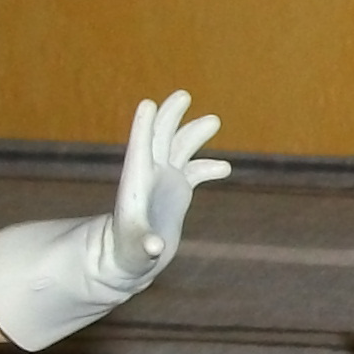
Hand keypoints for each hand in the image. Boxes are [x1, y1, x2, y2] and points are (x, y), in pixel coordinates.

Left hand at [115, 88, 228, 273]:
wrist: (130, 258)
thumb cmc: (128, 255)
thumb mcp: (137, 253)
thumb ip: (146, 247)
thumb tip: (156, 247)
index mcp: (135, 185)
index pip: (139, 150)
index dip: (143, 127)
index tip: (148, 104)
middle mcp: (149, 176)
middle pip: (159, 138)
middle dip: (170, 117)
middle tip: (183, 95)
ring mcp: (163, 180)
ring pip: (179, 147)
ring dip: (194, 133)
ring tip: (213, 121)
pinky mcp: (176, 189)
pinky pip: (194, 170)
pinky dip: (208, 166)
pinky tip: (225, 169)